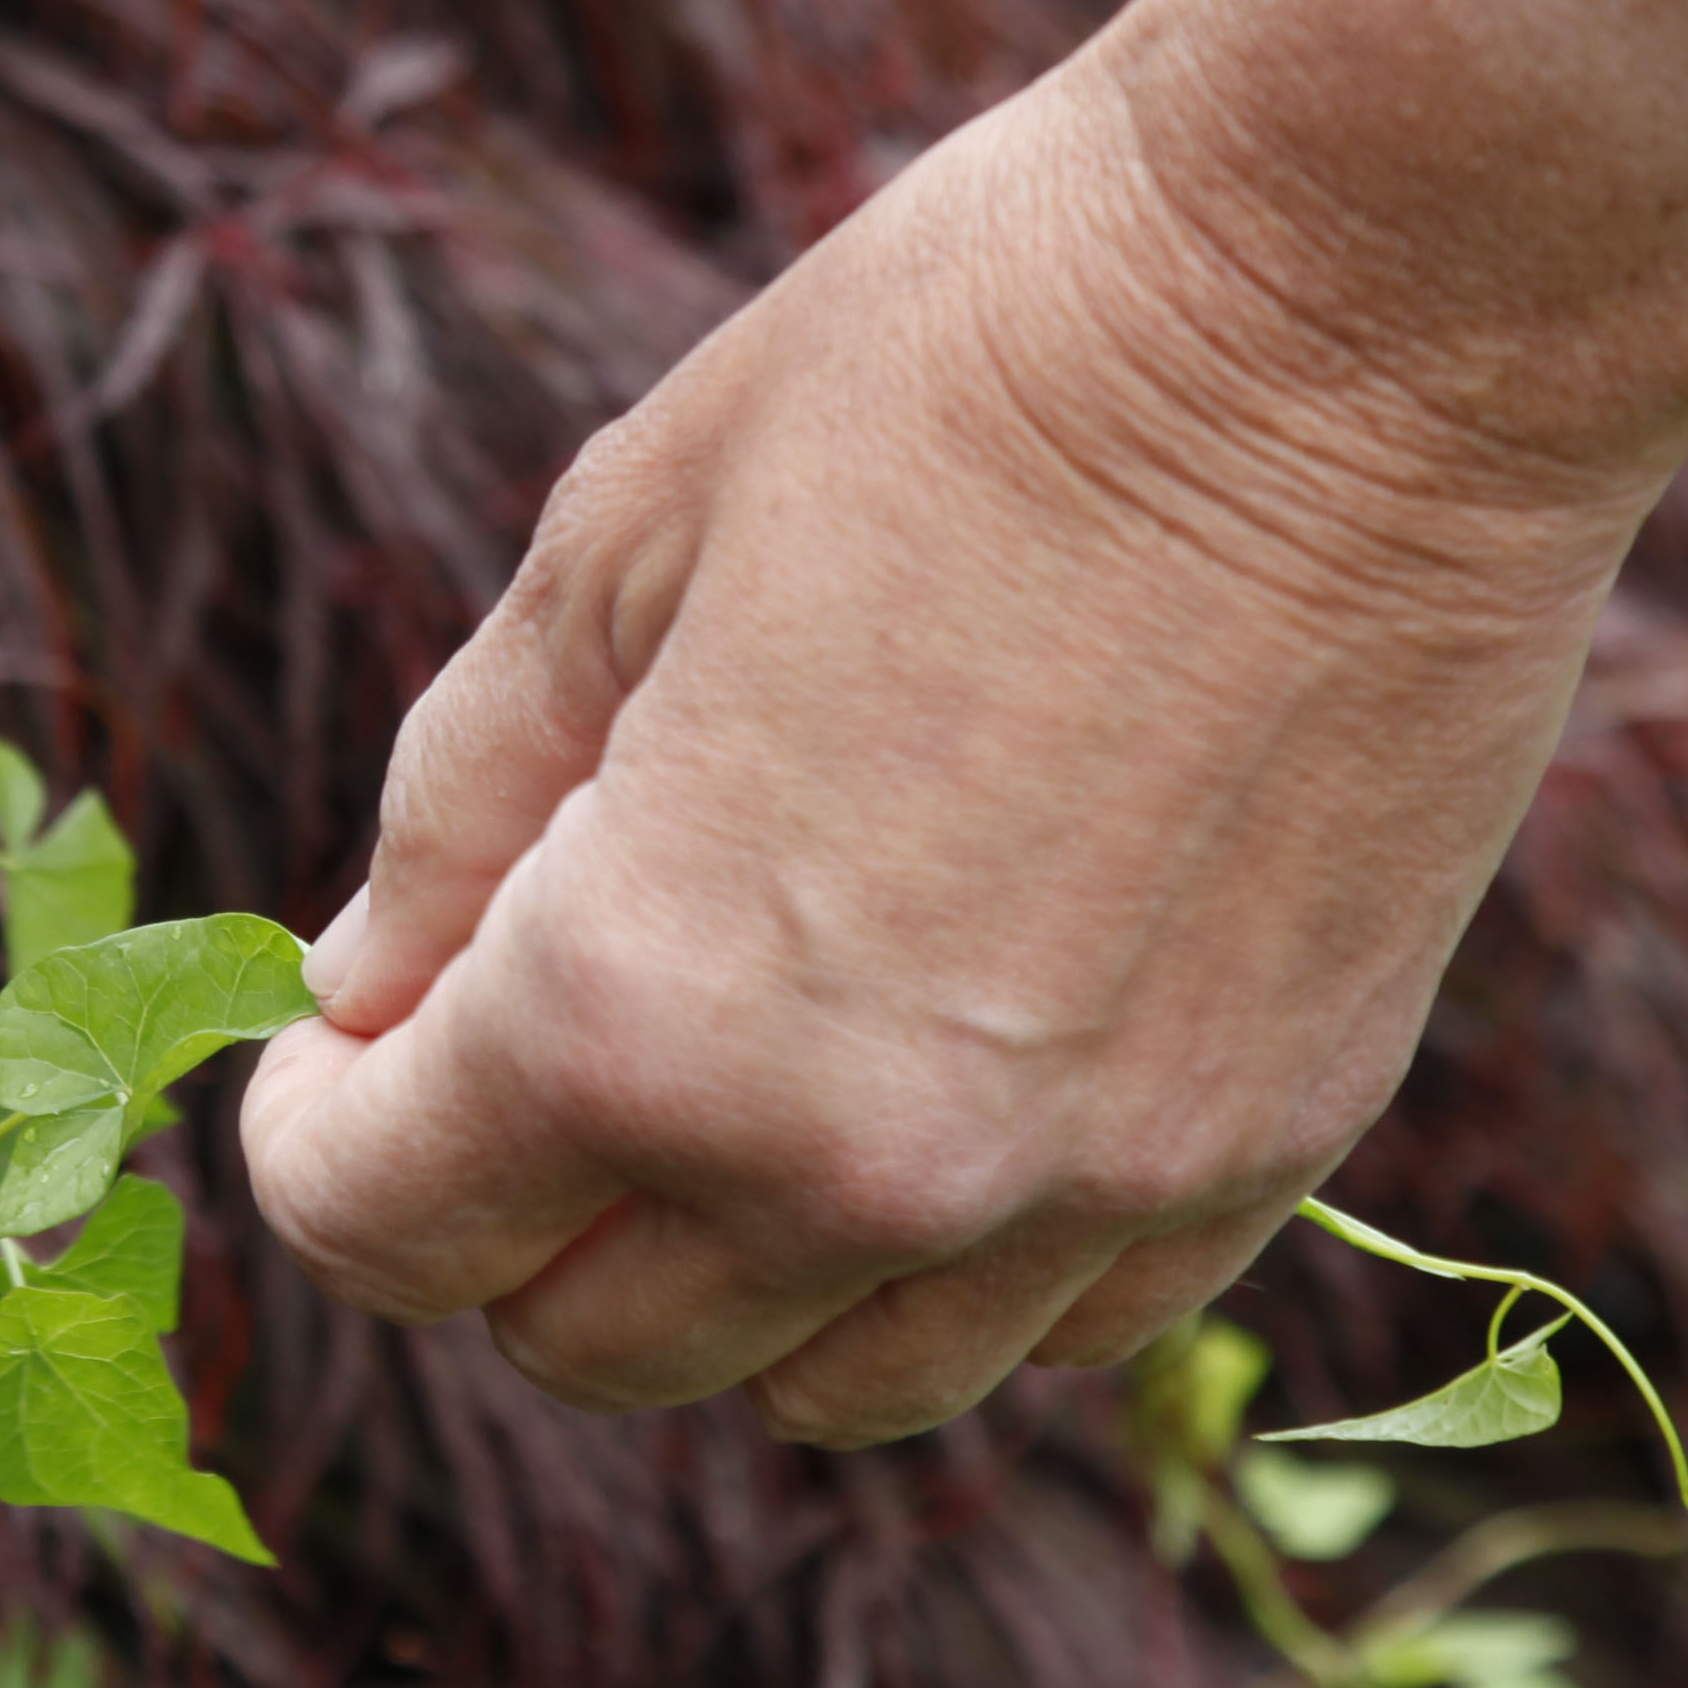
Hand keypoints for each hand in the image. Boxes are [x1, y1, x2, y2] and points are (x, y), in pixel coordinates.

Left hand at [235, 73, 1670, 1445]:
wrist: (1373, 299)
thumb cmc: (966, 358)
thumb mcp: (617, 546)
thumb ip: (460, 815)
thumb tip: (366, 991)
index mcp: (641, 1008)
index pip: (385, 1231)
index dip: (314, 1139)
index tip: (335, 1043)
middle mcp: (860, 1162)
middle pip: (588, 1344)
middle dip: (496, 1214)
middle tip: (502, 1038)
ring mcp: (1087, 1181)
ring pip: (825, 1388)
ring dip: (724, 1271)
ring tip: (722, 1069)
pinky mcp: (1272, 1146)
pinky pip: (1055, 1329)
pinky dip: (954, 1258)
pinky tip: (935, 1081)